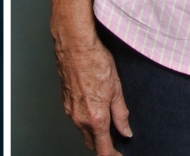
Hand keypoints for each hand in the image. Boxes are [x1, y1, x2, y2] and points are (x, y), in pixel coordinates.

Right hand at [54, 36, 131, 154]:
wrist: (75, 45)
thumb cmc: (95, 61)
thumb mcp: (116, 89)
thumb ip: (121, 114)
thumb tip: (125, 131)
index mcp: (95, 118)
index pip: (103, 150)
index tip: (120, 155)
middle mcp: (80, 118)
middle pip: (91, 143)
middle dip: (103, 145)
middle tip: (116, 136)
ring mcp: (69, 110)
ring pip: (83, 130)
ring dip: (93, 131)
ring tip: (106, 117)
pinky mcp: (64, 100)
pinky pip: (75, 117)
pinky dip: (85, 118)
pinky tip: (93, 104)